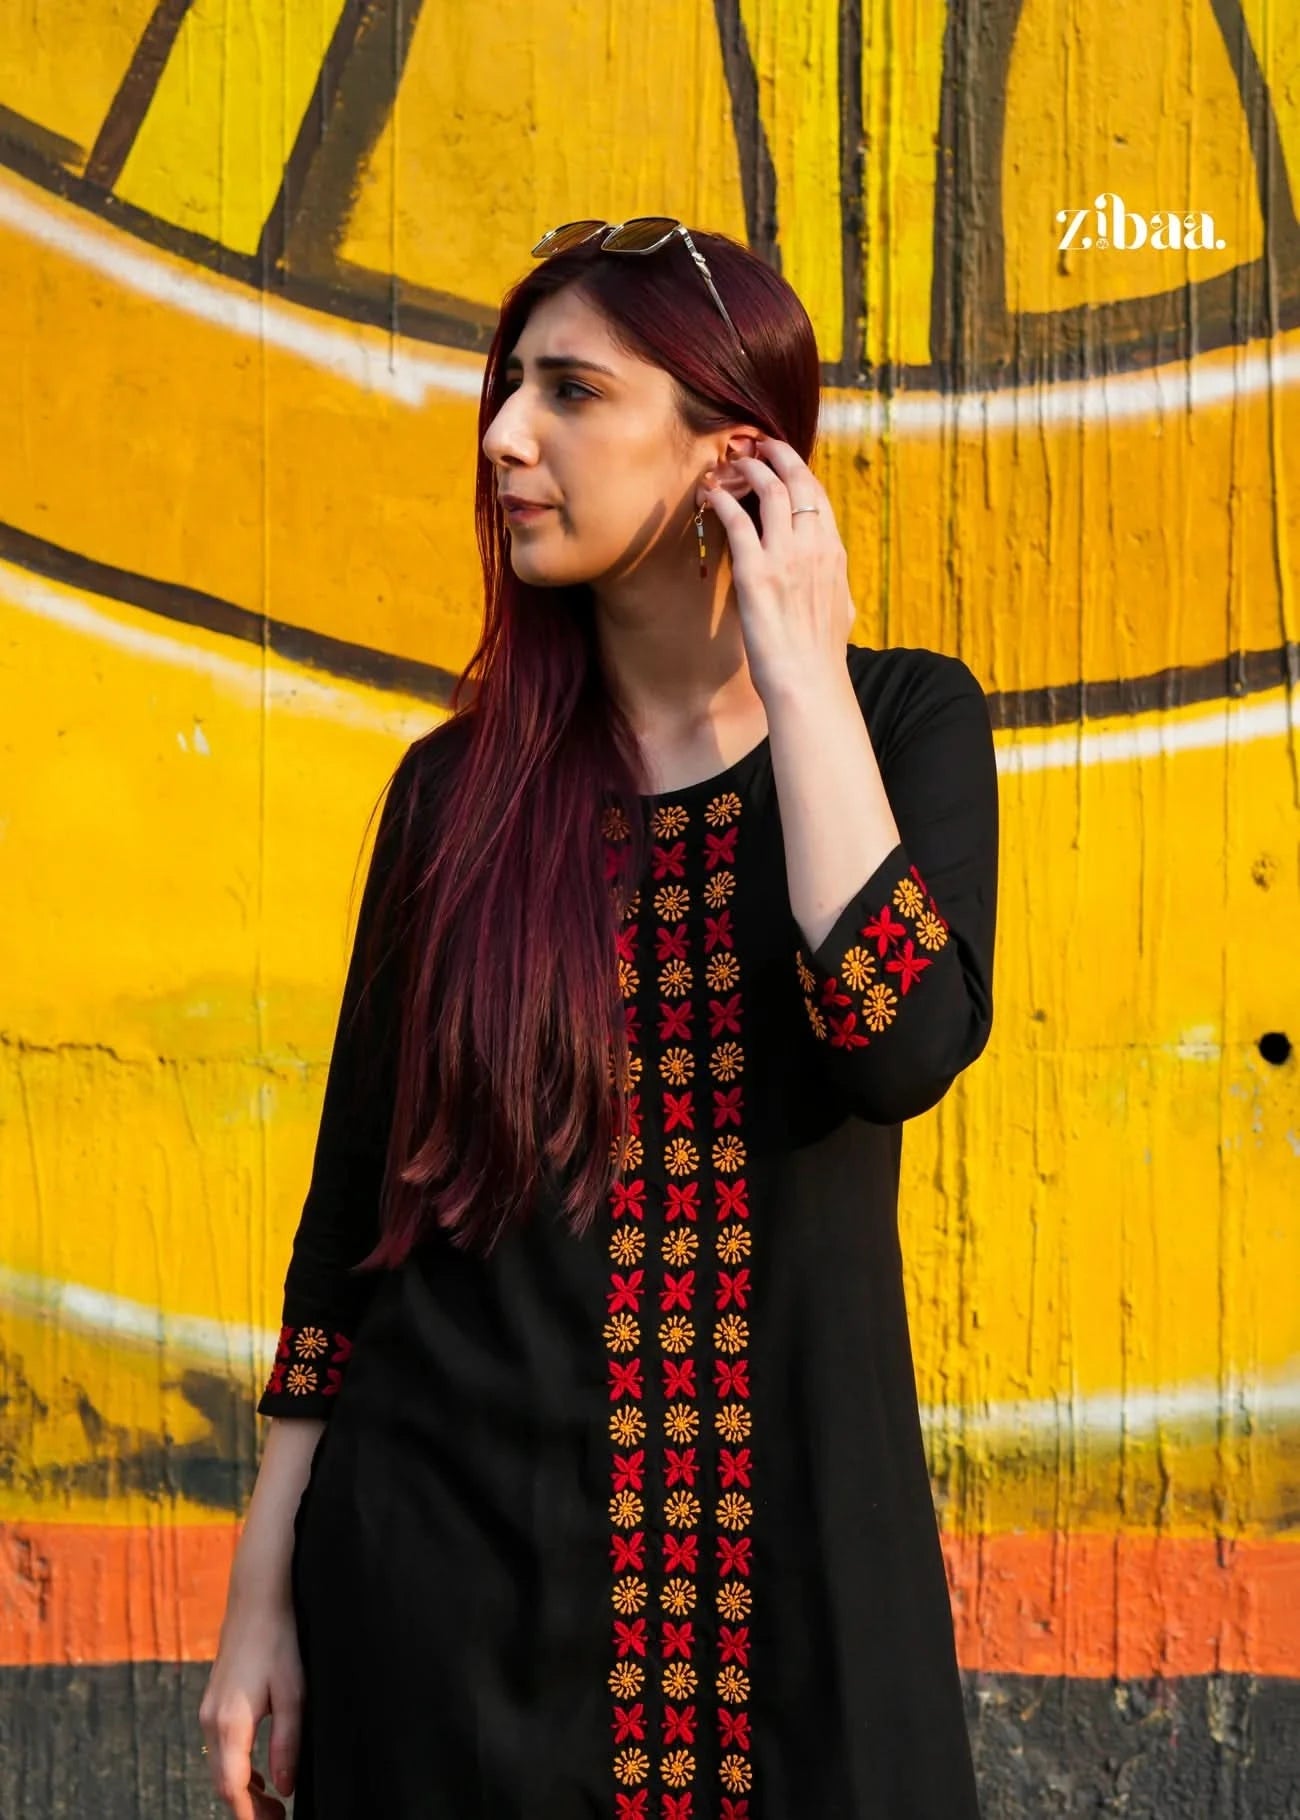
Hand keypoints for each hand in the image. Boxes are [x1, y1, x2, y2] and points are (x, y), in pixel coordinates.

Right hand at [198, 1602, 302, 1818]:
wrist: (256, 1598)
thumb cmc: (278, 1640)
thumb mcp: (293, 1693)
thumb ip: (287, 1742)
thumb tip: (284, 1788)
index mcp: (230, 1722)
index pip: (233, 1787)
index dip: (249, 1816)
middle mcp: (211, 1721)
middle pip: (224, 1783)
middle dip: (248, 1809)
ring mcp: (208, 1711)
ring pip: (220, 1767)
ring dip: (244, 1791)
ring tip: (273, 1806)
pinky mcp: (213, 1703)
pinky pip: (221, 1749)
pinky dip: (238, 1769)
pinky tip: (261, 1775)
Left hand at [698, 435, 855, 703]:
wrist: (808, 680)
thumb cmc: (822, 654)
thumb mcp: (842, 608)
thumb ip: (835, 582)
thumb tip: (833, 574)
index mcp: (834, 553)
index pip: (818, 497)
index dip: (799, 471)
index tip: (783, 459)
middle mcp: (813, 546)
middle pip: (798, 482)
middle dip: (777, 455)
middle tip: (758, 444)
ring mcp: (785, 556)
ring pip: (769, 492)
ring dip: (749, 469)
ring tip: (732, 461)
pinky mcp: (756, 572)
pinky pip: (737, 522)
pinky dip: (722, 501)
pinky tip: (709, 493)